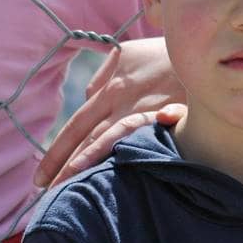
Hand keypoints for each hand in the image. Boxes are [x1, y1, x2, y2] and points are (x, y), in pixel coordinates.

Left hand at [35, 39, 186, 188]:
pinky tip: (110, 169)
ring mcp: (145, 108)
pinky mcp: (169, 113)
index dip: (56, 153)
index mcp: (109, 89)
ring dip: (86, 163)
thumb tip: (89, 98)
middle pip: (85, 138)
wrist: (202, 48)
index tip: (41, 177)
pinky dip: (123, 148)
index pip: (75, 126)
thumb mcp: (127, 55)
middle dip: (62, 167)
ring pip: (108, 140)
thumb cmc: (162, 54)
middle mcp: (122, 100)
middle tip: (44, 194)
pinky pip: (142, 134)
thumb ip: (104, 78)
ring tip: (67, 189)